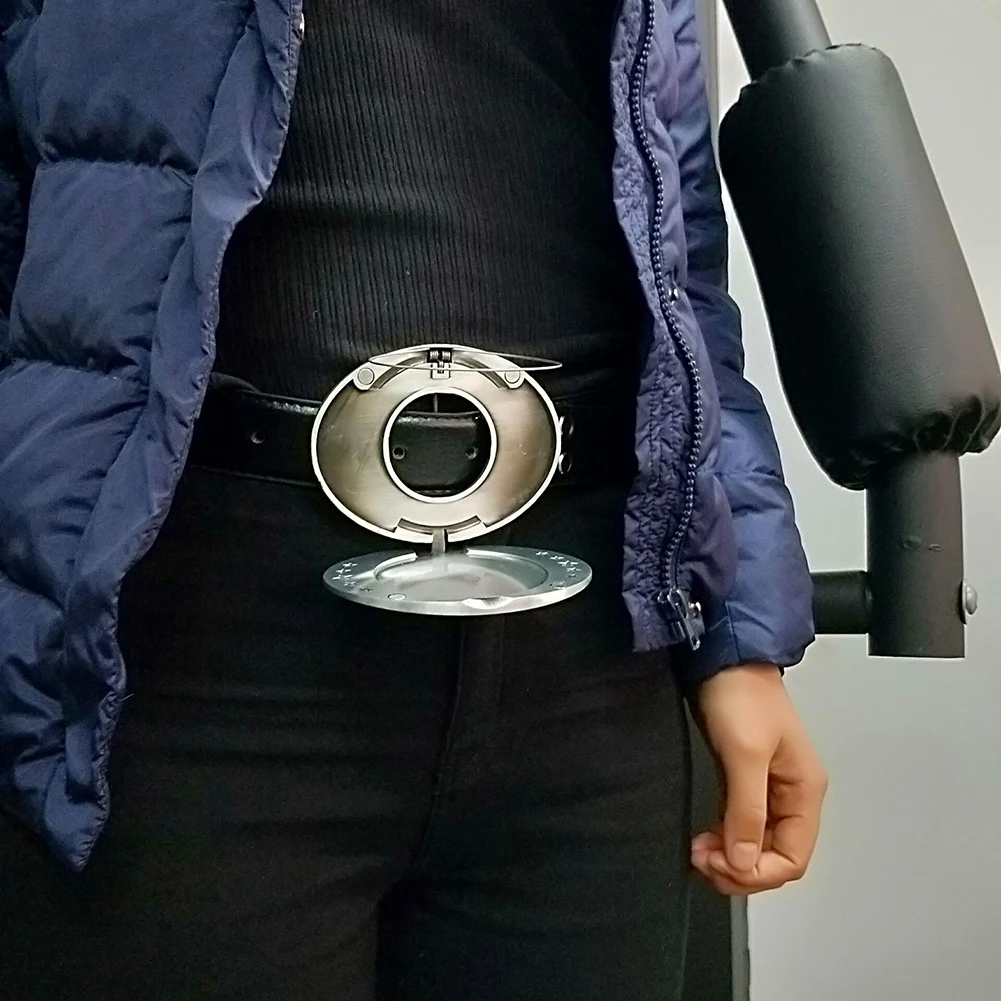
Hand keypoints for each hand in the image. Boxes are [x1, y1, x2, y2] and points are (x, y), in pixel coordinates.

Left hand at [690, 663, 826, 895]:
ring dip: (729, 856)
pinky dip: (723, 837)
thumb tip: (744, 861)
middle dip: (740, 868)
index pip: (793, 858)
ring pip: (754, 843)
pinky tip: (704, 839)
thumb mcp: (745, 754)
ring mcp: (767, 787)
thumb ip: (747, 811)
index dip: (758, 872)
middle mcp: (790, 793)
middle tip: (705, 861)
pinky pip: (739, 824)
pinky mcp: (744, 777)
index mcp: (804, 790)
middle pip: (774, 856)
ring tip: (699, 853)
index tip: (724, 866)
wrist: (722, 658)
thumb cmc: (741, 694)